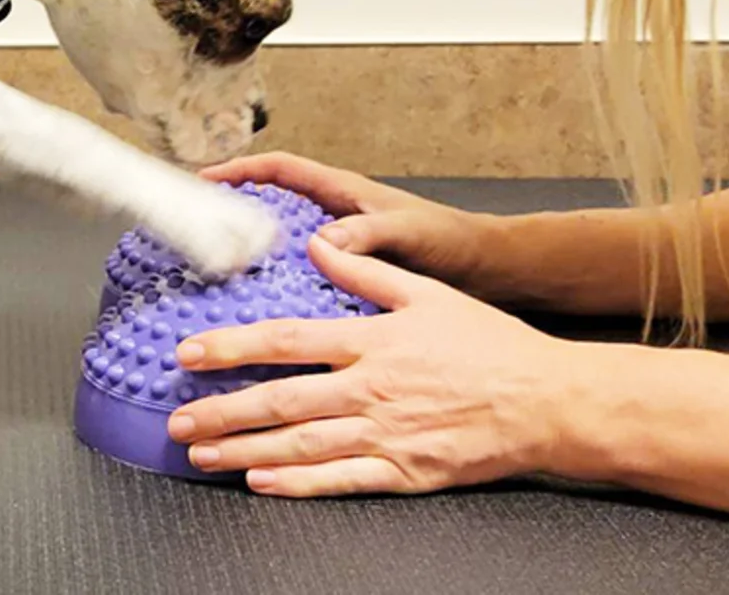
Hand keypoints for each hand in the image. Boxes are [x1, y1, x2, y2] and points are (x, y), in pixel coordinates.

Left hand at [163, 233, 592, 495]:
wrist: (549, 402)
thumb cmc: (493, 347)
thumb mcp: (430, 294)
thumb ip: (367, 273)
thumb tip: (317, 245)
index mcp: (373, 341)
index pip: (286, 340)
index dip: (233, 347)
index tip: (190, 352)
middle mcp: (371, 388)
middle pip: (281, 399)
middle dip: (223, 409)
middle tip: (178, 417)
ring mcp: (387, 433)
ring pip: (301, 444)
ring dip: (245, 449)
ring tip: (203, 453)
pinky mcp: (405, 471)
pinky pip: (341, 480)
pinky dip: (298, 484)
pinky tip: (261, 483)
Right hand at [198, 151, 509, 299]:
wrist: (487, 271)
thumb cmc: (452, 241)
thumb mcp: (408, 232)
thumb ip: (367, 233)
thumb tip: (321, 242)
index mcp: (344, 194)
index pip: (282, 170)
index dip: (242, 170)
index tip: (206, 178)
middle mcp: (337, 217)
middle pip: (272, 205)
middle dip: (235, 211)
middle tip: (199, 230)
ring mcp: (341, 246)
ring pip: (283, 244)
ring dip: (254, 255)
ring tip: (218, 278)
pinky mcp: (349, 276)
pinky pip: (301, 276)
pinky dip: (279, 287)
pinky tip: (264, 313)